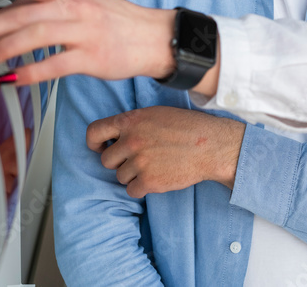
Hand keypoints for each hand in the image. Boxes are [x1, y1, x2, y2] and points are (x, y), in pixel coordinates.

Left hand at [0, 0, 176, 84]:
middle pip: (27, 13)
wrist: (154, 38)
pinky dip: (31, 73)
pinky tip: (15, 78)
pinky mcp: (92, 58)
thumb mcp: (83, 1)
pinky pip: (56, 65)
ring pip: (38, 36)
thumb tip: (11, 9)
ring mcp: (85, 32)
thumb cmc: (116, 21)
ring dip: (7, 49)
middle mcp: (76, 8)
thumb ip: (49, 3)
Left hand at [86, 106, 245, 197]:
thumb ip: (133, 123)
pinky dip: (141, 188)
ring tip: (153, 166)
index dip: (94, 143)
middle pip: (106, 160)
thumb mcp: (155, 114)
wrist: (211, 145)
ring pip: (120, 177)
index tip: (101, 148)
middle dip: (119, 162)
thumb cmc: (186, 127)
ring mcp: (140, 162)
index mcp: (131, 120)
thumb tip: (113, 137)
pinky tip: (157, 178)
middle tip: (137, 160)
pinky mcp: (150, 181)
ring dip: (132, 175)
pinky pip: (132, 191)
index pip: (94, 132)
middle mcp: (132, 140)